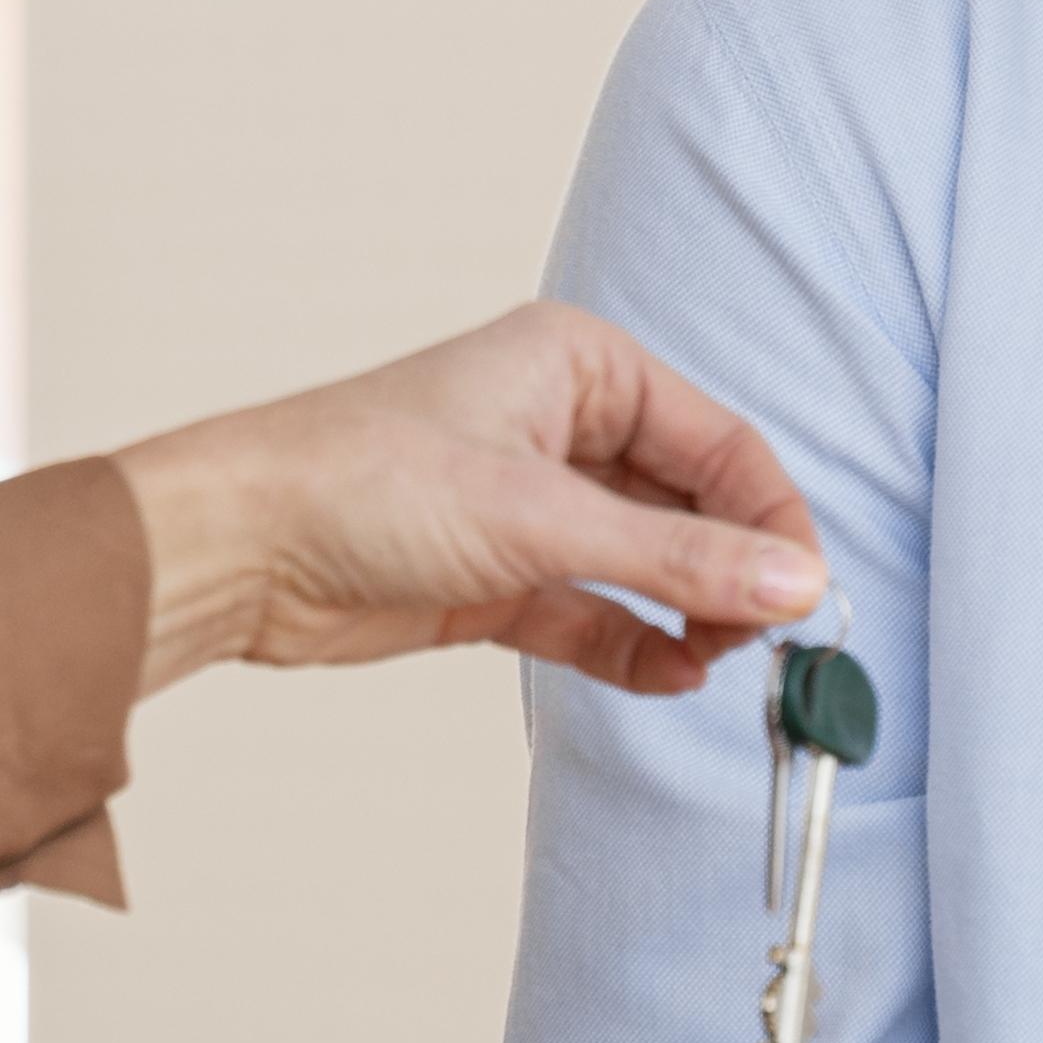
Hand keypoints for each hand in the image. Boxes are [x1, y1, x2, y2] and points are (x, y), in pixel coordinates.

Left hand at [115, 302, 824, 698]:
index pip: (721, 443)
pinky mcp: (502, 579)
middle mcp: (565, 427)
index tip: (806, 594)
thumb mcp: (540, 518)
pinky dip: (638, 648)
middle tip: (763, 639)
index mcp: (583, 366)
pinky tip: (669, 676)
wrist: (235, 550)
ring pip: (652, 565)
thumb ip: (677, 559)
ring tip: (716, 659)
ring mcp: (535, 508)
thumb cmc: (361, 482)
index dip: (771, 520)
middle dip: (733, 574)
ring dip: (691, 615)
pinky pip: (601, 617)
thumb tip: (797, 587)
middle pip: (695, 506)